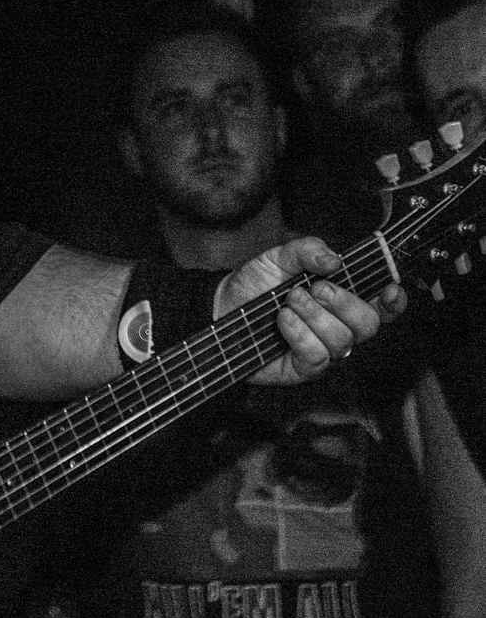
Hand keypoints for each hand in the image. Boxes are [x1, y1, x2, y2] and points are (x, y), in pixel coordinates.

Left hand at [217, 237, 404, 390]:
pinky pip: (317, 357)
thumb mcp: (280, 256)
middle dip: (344, 302)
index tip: (389, 288)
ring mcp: (324, 348)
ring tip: (288, 301)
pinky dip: (299, 334)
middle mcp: (339, 325)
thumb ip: (307, 249)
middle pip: (369, 323)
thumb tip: (335, 258)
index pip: (382, 305)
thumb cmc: (256, 283)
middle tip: (314, 288)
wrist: (222, 306)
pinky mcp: (304, 368)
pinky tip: (282, 320)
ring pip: (343, 340)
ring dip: (314, 316)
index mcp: (342, 298)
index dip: (394, 300)